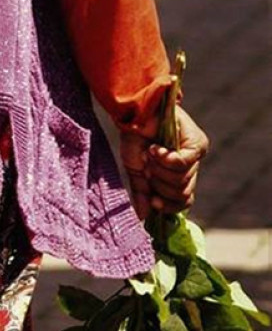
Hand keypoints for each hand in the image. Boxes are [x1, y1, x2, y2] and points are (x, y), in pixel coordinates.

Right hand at [120, 104, 209, 220]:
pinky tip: (156, 149)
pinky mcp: (197, 144)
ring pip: (182, 180)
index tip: (153, 200)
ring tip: (150, 152)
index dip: (167, 204)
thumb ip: (142, 193)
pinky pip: (182, 164)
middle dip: (159, 184)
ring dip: (159, 170)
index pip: (183, 202)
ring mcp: (196, 156)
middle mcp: (190, 167)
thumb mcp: (135, 170)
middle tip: (148, 166)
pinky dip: (166, 160)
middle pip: (182, 193)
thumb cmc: (133, 137)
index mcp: (176, 175)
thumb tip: (144, 217)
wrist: (133, 113)